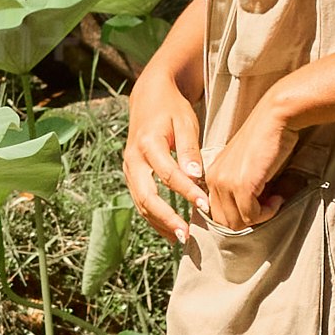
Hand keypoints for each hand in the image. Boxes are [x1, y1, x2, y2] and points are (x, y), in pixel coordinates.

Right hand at [118, 61, 214, 248]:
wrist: (148, 97)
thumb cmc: (172, 109)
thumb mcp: (185, 122)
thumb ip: (189, 149)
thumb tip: (195, 176)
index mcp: (148, 143)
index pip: (168, 174)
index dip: (187, 192)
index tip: (205, 206)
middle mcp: (133, 159)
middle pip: (146, 196)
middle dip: (166, 217)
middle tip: (185, 235)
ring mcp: (129, 169)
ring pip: (141, 203)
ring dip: (160, 222)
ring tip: (181, 237)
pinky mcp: (131, 175)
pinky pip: (140, 201)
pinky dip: (154, 218)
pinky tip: (170, 230)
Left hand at [199, 100, 306, 229]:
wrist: (275, 118)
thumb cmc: (266, 139)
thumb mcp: (244, 166)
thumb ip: (239, 188)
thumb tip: (249, 215)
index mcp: (211, 175)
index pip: (217, 213)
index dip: (240, 216)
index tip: (259, 205)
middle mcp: (213, 179)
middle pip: (224, 222)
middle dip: (248, 221)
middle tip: (268, 206)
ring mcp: (226, 183)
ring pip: (237, 223)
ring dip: (259, 218)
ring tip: (274, 200)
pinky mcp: (242, 186)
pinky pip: (252, 215)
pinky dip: (268, 213)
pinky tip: (278, 198)